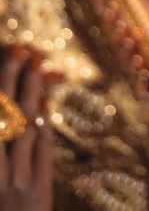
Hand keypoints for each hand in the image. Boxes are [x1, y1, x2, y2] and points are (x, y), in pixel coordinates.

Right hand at [0, 46, 53, 210]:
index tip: (2, 59)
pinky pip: (41, 147)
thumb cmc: (0, 209)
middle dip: (10, 79)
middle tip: (20, 51)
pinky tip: (46, 102)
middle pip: (3, 115)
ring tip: (36, 66)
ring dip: (31, 92)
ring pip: (25, 126)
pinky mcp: (37, 191)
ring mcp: (16, 182)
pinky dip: (43, 121)